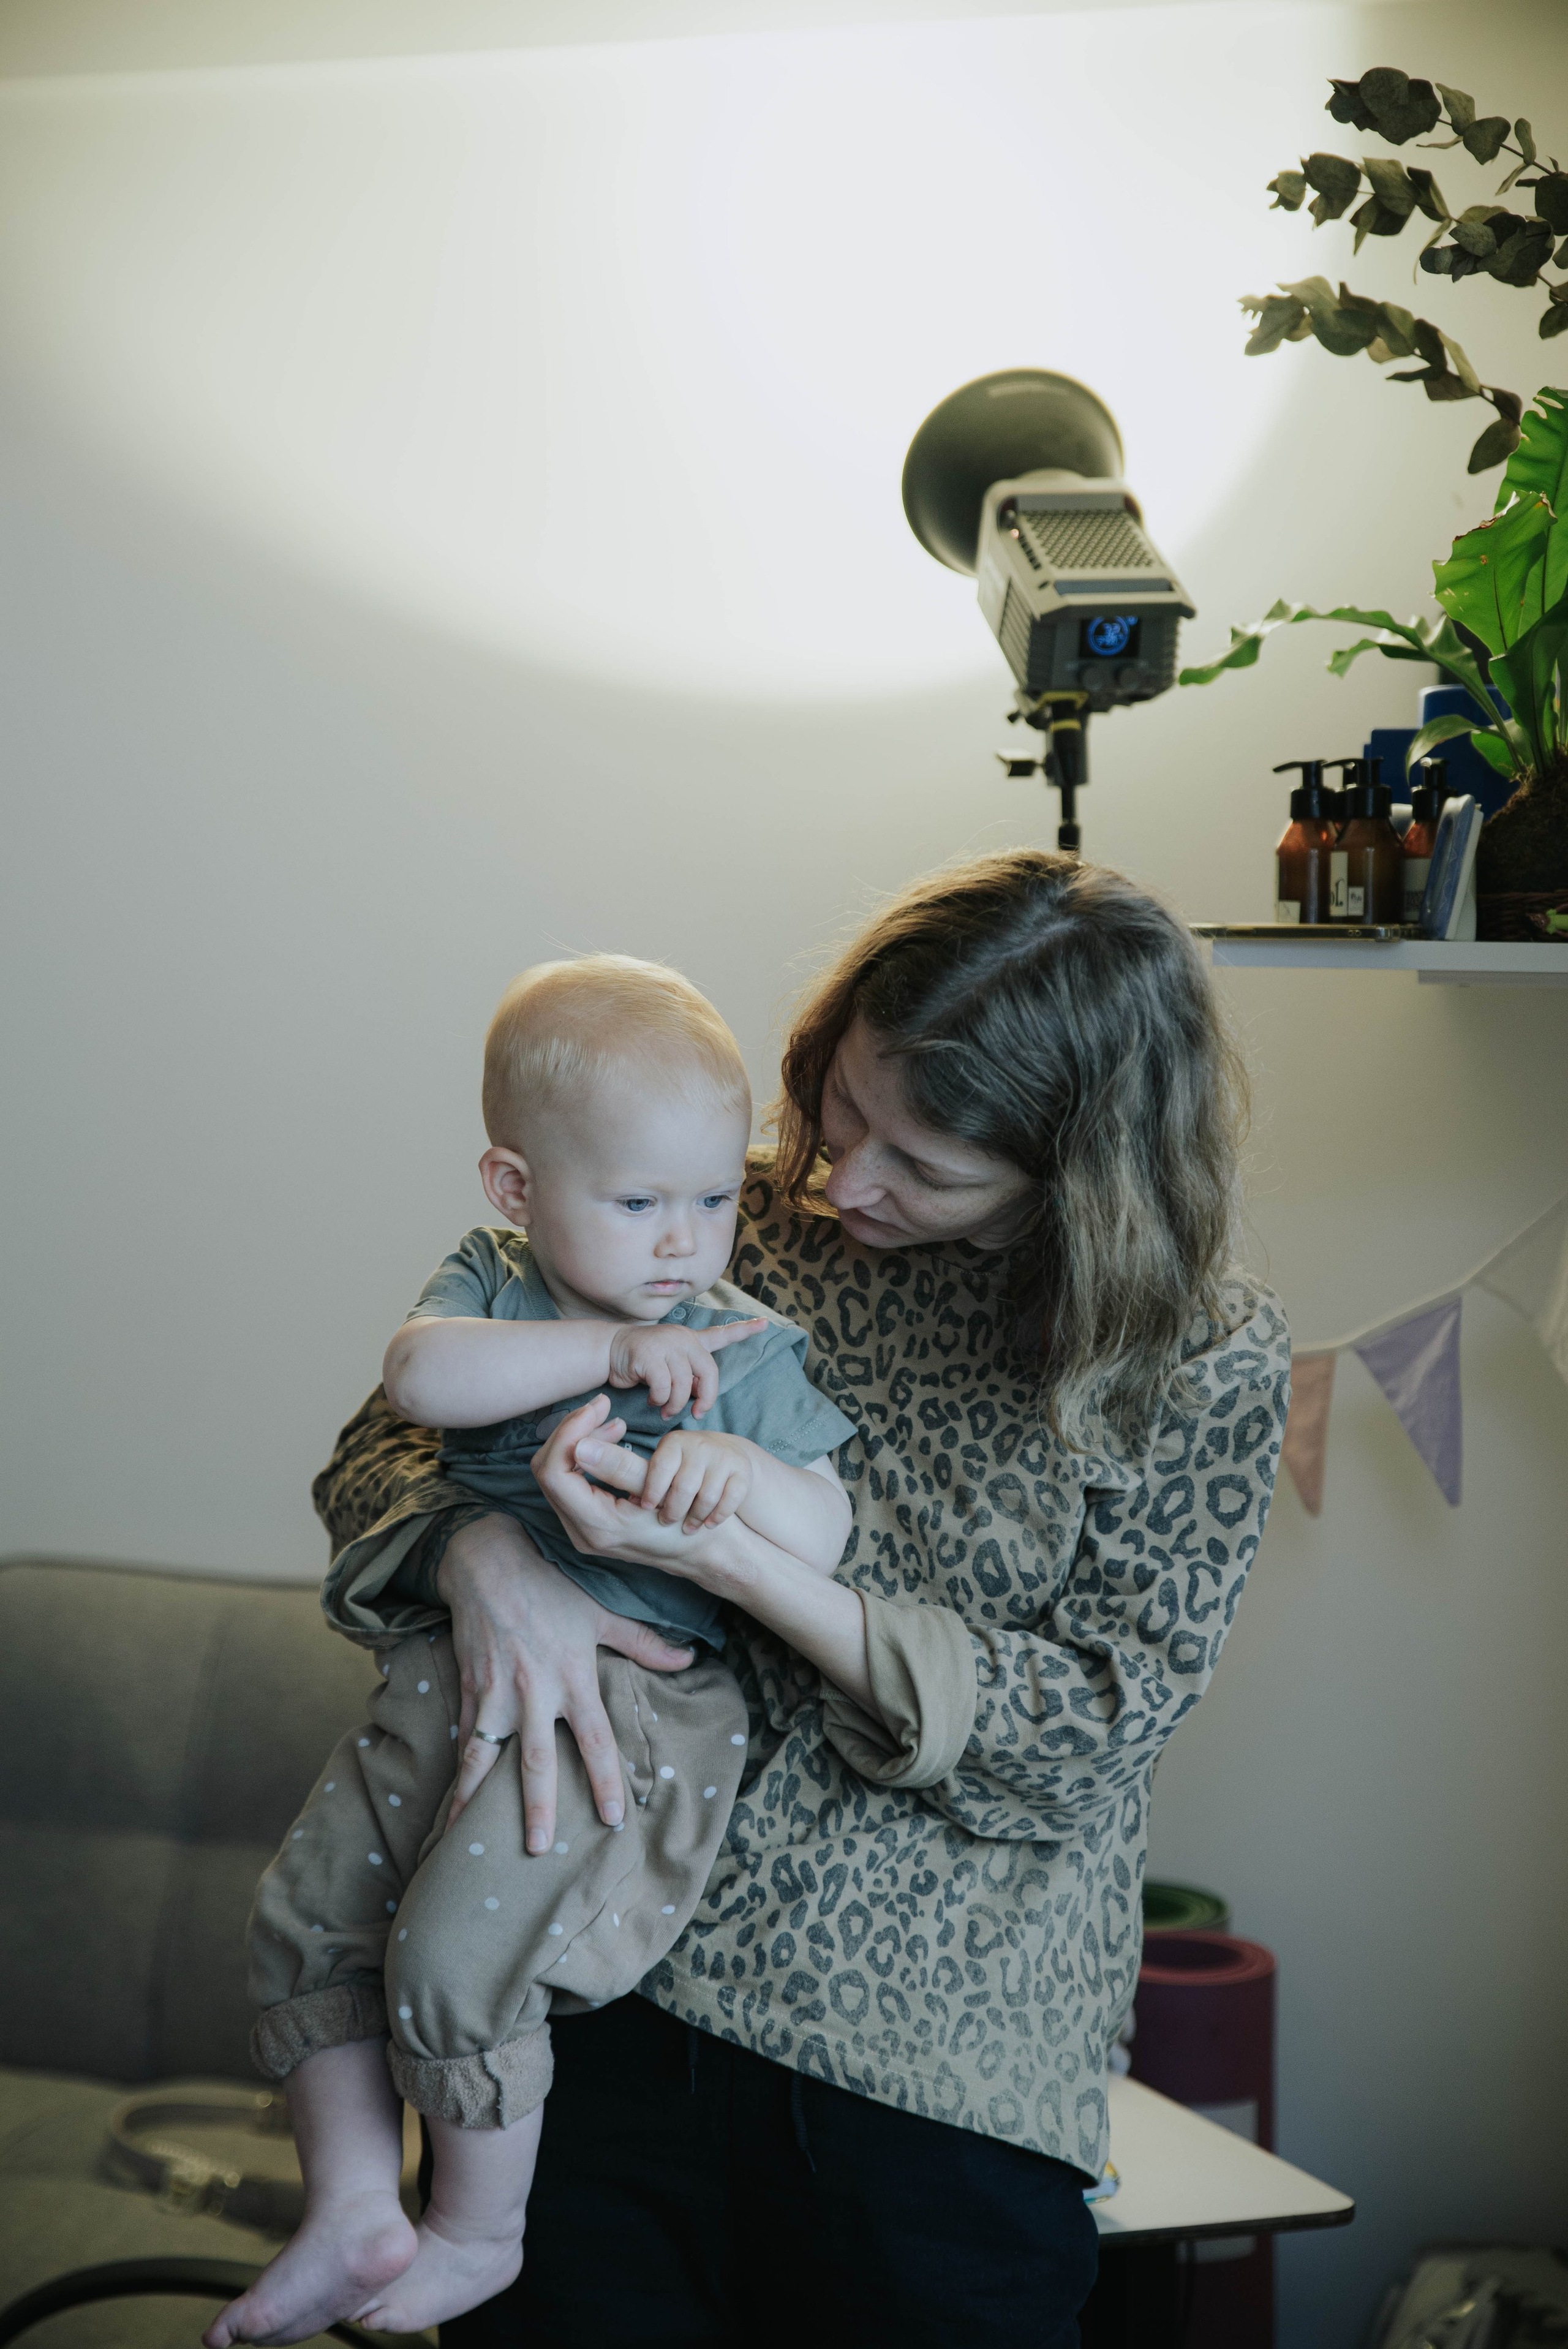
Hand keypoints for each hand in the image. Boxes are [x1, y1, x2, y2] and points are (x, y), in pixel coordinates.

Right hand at [436, 1511, 695, 1849]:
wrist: (488, 1559)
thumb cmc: (551, 1584)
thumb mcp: (601, 1610)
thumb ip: (644, 1643)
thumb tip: (689, 1659)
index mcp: (572, 1677)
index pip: (595, 1740)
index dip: (606, 1780)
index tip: (614, 1818)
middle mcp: (533, 1693)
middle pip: (536, 1762)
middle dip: (538, 1808)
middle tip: (539, 1850)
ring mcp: (496, 1694)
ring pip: (487, 1758)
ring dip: (479, 1803)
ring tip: (469, 1842)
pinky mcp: (470, 1690)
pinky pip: (463, 1741)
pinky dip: (456, 1776)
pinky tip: (449, 1808)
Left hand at [531, 1398, 738, 1584]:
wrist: (702, 1554)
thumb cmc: (687, 1525)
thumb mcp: (660, 1492)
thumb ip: (620, 1468)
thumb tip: (579, 1444)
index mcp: (596, 1526)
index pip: (554, 1472)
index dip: (570, 1431)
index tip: (599, 1406)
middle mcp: (581, 1531)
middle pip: (548, 1470)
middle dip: (572, 1432)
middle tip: (604, 1409)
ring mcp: (582, 1528)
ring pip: (556, 1472)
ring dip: (579, 1440)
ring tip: (615, 1425)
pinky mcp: (589, 1521)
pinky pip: (570, 1479)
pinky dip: (585, 1454)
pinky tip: (611, 1439)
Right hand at [606, 1316, 767, 1417]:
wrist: (609, 1352)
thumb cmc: (641, 1364)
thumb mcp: (670, 1366)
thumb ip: (689, 1376)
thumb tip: (700, 1399)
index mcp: (691, 1340)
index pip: (721, 1334)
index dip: (745, 1330)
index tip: (766, 1323)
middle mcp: (682, 1338)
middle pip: (708, 1373)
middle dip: (705, 1398)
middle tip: (696, 1413)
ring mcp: (666, 1345)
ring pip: (684, 1385)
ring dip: (675, 1405)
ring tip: (665, 1409)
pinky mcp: (649, 1356)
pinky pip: (664, 1388)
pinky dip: (659, 1401)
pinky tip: (652, 1400)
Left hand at [640, 1426, 752, 1531]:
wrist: (727, 1456)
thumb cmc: (685, 1466)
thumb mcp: (665, 1465)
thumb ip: (646, 1480)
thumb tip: (630, 1502)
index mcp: (675, 1442)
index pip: (660, 1468)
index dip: (652, 1491)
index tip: (646, 1507)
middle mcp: (700, 1445)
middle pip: (684, 1487)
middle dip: (673, 1510)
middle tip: (666, 1522)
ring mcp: (723, 1457)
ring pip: (707, 1497)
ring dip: (695, 1518)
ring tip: (687, 1528)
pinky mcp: (742, 1471)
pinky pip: (729, 1501)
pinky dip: (718, 1516)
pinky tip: (709, 1524)